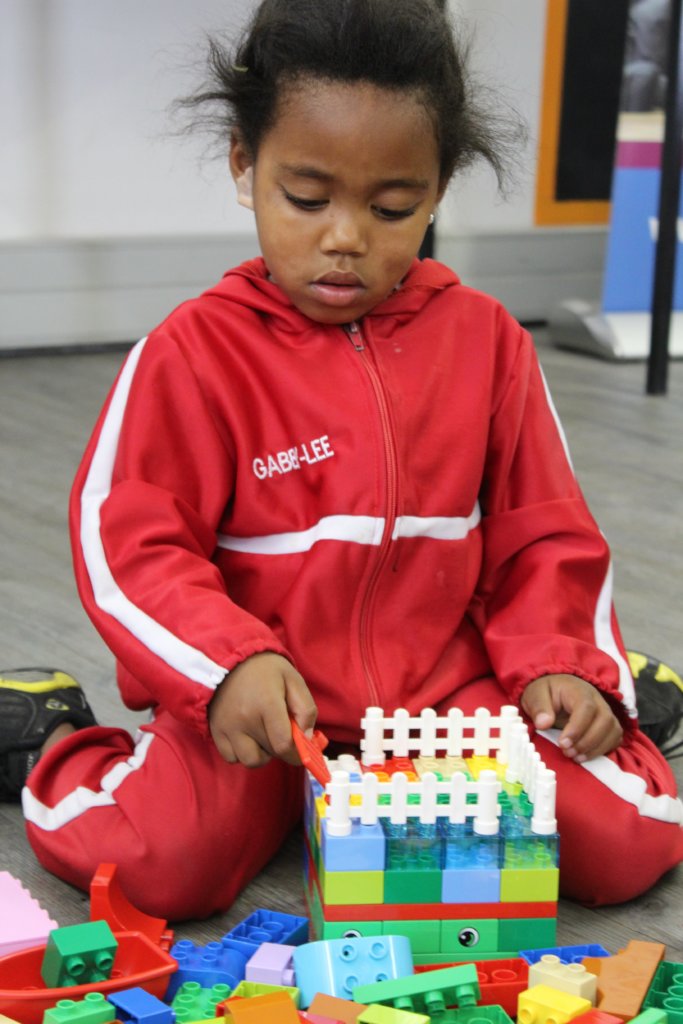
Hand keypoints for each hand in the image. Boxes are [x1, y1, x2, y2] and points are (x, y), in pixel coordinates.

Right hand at [208, 652, 316, 767]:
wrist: (229, 658)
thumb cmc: (266, 670)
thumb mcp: (293, 679)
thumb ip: (306, 709)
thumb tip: (306, 737)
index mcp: (267, 703)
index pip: (283, 744)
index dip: (297, 752)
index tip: (301, 747)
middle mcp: (244, 718)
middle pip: (270, 753)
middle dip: (282, 749)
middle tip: (283, 732)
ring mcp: (228, 726)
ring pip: (250, 761)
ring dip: (262, 754)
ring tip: (264, 735)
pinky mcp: (215, 731)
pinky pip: (232, 757)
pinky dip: (242, 753)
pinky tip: (248, 736)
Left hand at [520, 674, 622, 761]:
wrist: (557, 689)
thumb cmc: (546, 692)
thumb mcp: (535, 695)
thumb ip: (539, 708)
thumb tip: (543, 723)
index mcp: (579, 690)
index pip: (586, 707)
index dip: (577, 728)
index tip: (562, 743)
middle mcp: (598, 700)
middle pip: (605, 720)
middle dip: (587, 741)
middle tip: (567, 752)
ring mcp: (606, 712)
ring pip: (613, 730)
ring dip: (596, 748)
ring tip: (575, 757)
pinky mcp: (609, 725)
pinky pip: (615, 738)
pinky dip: (603, 750)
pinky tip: (585, 756)